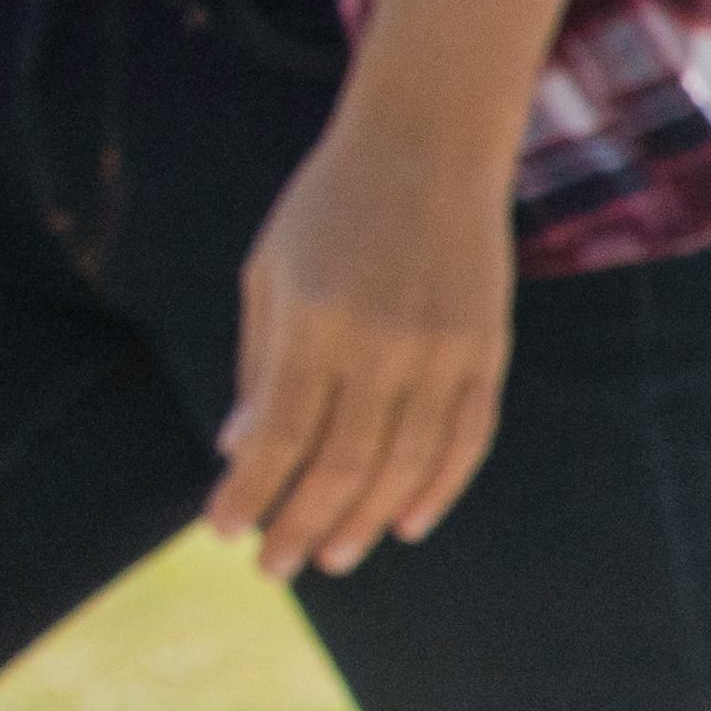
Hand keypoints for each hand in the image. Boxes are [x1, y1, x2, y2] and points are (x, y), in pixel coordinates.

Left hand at [208, 99, 519, 579]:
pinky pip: (465, 440)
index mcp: (315, 320)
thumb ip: (259, 364)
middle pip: (340, 467)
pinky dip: (438, 489)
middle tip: (278, 567)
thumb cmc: (329, 205)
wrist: (429, 144)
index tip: (224, 530)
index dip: (250, 493)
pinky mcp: (485, 351)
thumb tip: (241, 451)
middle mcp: (381, 344)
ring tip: (336, 555)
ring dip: (366, 520)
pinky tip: (407, 522)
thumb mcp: (269, 272)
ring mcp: (442, 351)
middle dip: (302, 525)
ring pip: (405, 466)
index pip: (279, 437)